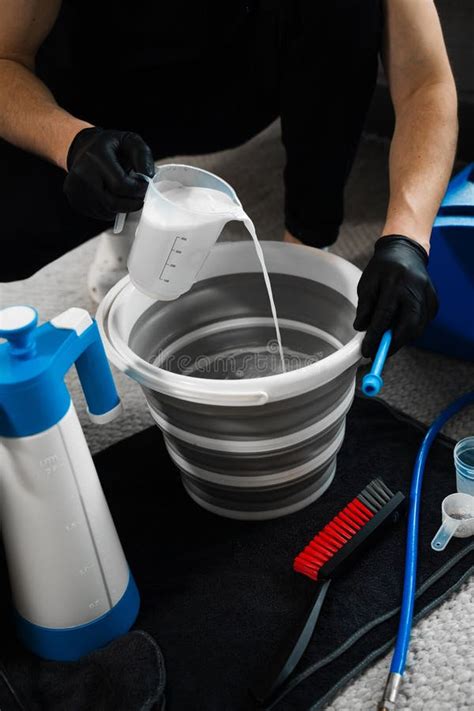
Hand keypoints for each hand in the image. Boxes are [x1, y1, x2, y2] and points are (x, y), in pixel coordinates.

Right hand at [64, 127, 154, 219]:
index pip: (121, 185)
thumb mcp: (128, 141)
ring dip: (121, 206)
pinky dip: (111, 209)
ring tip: (123, 192)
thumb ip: (142, 155)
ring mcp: (77, 189)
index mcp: (96, 157)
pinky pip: (100, 214)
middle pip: (113, 203)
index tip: (145, 187)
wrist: (82, 148)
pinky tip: (111, 195)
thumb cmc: (108, 146)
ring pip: (107, 211)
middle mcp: (82, 174)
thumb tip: (148, 176)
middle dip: (132, 203)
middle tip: (139, 196)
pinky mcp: (75, 200)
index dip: (138, 190)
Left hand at [354, 235, 437, 358]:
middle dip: (394, 344)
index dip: (375, 337)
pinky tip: (400, 327)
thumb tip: (361, 329)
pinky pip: (424, 322)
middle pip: (408, 326)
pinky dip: (411, 330)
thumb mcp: (367, 283)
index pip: (384, 317)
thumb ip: (364, 307)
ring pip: (418, 327)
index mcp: (394, 283)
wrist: (405, 251)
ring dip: (402, 338)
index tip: (367, 351)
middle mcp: (414, 289)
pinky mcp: (434, 300)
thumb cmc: (383, 268)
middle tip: (379, 352)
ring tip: (388, 340)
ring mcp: (427, 295)